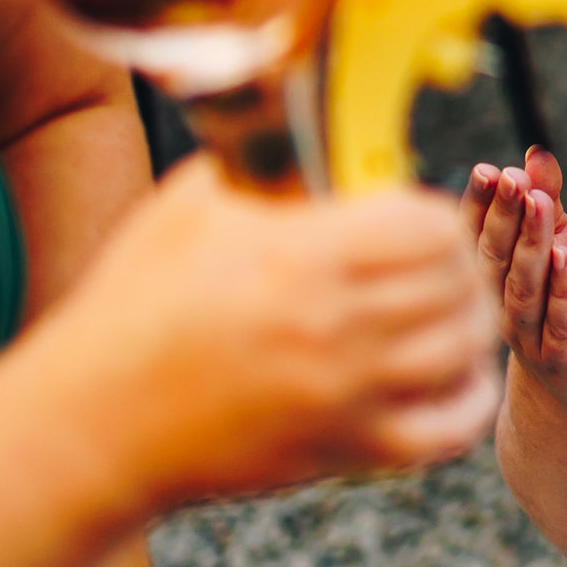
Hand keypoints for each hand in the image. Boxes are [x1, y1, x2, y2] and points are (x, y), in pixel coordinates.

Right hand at [43, 156, 500, 505]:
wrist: (95, 419)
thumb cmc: (136, 303)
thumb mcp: (192, 205)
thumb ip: (265, 160)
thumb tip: (314, 114)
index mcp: (301, 256)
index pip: (428, 226)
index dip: (436, 215)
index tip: (417, 217)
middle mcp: (334, 327)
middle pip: (457, 285)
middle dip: (461, 265)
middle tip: (447, 262)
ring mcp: (345, 397)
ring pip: (463, 351)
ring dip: (471, 325)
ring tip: (455, 311)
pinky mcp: (344, 452)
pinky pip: (447, 431)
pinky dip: (466, 399)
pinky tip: (454, 375)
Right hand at [465, 149, 566, 410]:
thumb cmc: (564, 299)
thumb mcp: (560, 240)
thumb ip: (548, 199)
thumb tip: (537, 153)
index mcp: (490, 275)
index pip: (475, 235)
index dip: (479, 204)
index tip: (486, 170)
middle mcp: (498, 304)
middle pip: (495, 256)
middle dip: (503, 215)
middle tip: (512, 178)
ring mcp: (527, 333)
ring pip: (522, 286)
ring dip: (530, 245)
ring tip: (540, 206)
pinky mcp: (561, 355)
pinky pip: (560, 318)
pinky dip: (561, 286)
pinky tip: (566, 255)